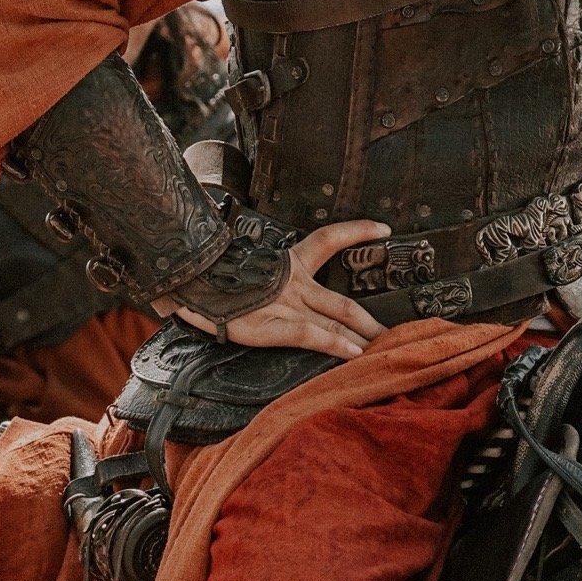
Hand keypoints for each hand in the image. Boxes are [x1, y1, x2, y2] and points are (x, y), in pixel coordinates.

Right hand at [172, 219, 390, 358]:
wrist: (185, 279)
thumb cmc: (211, 279)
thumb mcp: (244, 274)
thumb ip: (260, 279)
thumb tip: (263, 287)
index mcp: (287, 262)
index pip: (329, 238)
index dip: (357, 231)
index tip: (384, 228)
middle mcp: (292, 282)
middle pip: (342, 299)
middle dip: (369, 319)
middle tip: (396, 331)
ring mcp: (284, 303)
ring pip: (335, 317)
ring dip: (362, 335)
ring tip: (385, 347)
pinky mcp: (273, 324)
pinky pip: (312, 334)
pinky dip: (336, 344)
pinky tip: (355, 353)